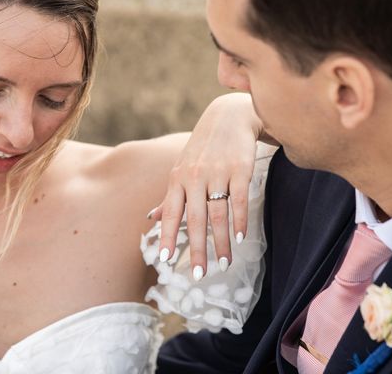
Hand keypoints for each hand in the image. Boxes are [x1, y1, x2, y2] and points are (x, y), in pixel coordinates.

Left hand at [151, 93, 265, 279]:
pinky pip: (239, 200)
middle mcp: (195, 177)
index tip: (166, 261)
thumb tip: (151, 218)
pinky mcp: (240, 169)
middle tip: (198, 275)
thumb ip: (169, 195)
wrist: (229, 116)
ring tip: (223, 263)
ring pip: (218, 214)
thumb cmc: (203, 147)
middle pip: (195, 219)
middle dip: (196, 249)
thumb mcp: (181, 167)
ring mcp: (218, 173)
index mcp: (178, 179)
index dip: (168, 237)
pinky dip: (240, 221)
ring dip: (220, 242)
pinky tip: (241, 238)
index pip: (171, 213)